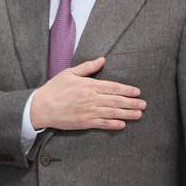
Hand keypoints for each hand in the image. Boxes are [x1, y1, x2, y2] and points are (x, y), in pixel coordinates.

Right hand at [29, 57, 144, 130]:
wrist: (41, 107)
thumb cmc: (54, 89)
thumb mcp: (70, 73)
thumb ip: (87, 67)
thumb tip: (102, 59)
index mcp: (89, 85)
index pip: (113, 87)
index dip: (127, 90)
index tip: (137, 92)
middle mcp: (91, 99)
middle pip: (116, 101)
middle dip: (131, 103)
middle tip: (143, 104)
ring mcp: (88, 112)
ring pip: (112, 113)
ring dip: (127, 114)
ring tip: (138, 115)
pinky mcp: (84, 123)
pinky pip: (102, 124)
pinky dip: (113, 125)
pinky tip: (122, 125)